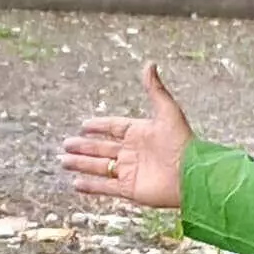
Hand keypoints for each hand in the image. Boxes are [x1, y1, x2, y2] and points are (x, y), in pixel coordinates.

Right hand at [59, 63, 194, 209]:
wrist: (191, 175)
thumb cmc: (182, 142)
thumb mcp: (167, 112)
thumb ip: (155, 89)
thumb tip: (149, 64)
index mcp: (140, 133)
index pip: (114, 128)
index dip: (99, 127)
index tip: (83, 126)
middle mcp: (133, 152)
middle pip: (102, 148)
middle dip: (83, 147)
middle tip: (65, 145)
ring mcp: (130, 171)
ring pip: (99, 167)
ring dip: (81, 164)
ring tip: (63, 162)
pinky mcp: (130, 189)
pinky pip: (105, 186)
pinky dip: (90, 186)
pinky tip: (75, 183)